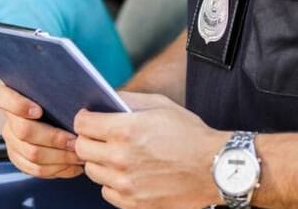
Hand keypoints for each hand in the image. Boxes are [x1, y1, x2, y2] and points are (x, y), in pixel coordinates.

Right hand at [0, 86, 83, 178]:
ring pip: (32, 153)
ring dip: (59, 156)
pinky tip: (73, 165)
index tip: (38, 111)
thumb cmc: (58, 102)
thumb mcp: (55, 93)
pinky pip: (35, 169)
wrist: (56, 119)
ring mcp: (12, 141)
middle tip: (75, 140)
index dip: (18, 105)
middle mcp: (8, 120)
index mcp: (10, 97)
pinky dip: (57, 169)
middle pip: (24, 130)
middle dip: (53, 137)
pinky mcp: (19, 159)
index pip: (0, 97)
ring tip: (78, 154)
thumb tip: (76, 105)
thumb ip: (56, 93)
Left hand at [73, 92, 228, 208]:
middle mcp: (120, 158)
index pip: (81, 124)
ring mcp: (126, 183)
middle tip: (102, 138)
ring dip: (101, 162)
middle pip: (81, 148)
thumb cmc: (190, 134)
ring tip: (119, 156)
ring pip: (92, 171)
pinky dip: (113, 184)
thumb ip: (126, 100)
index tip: (90, 120)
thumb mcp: (159, 105)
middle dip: (89, 140)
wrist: (216, 168)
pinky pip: (107, 192)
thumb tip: (103, 99)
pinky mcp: (134, 203)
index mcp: (124, 130)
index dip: (84, 119)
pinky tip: (129, 174)